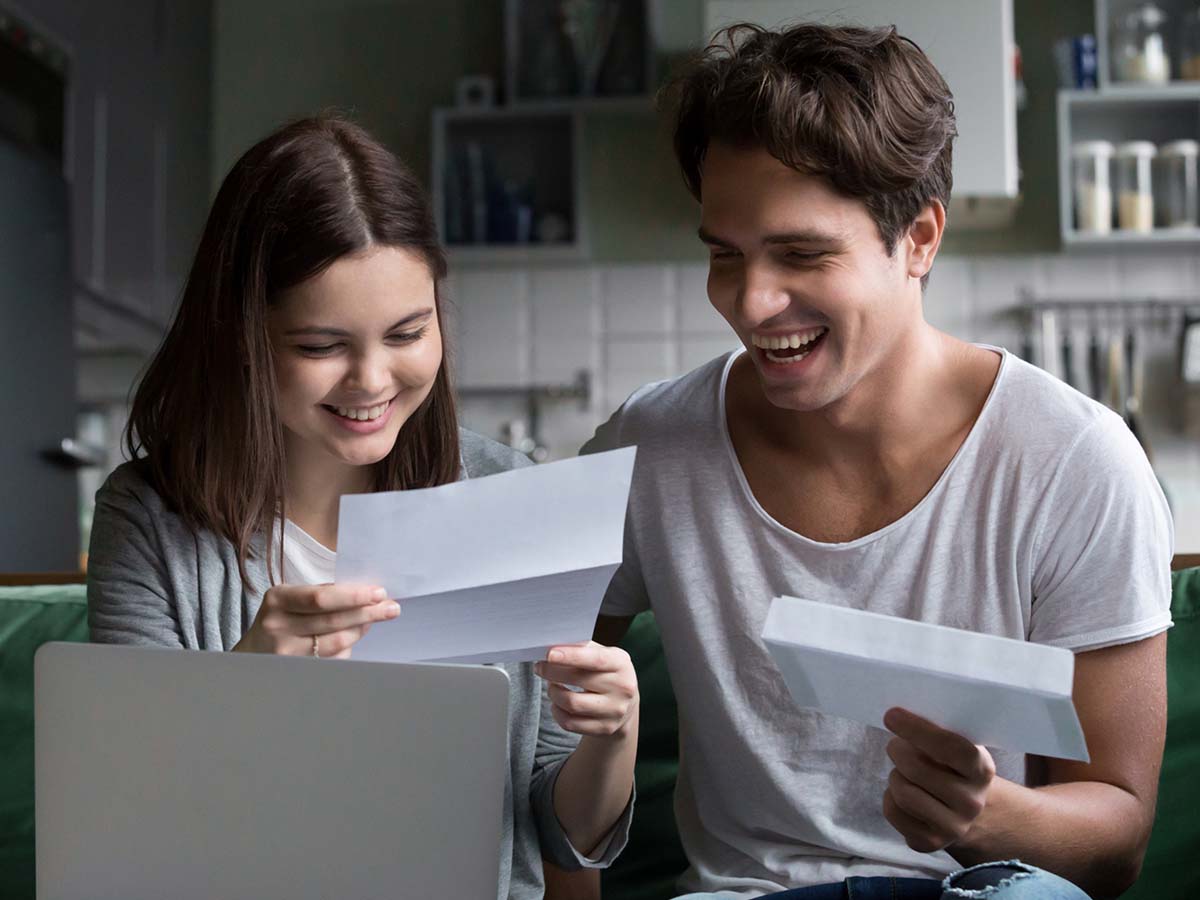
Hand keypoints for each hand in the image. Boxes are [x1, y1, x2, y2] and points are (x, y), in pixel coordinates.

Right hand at [234, 583, 399, 658]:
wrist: (250, 656)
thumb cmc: (279, 621)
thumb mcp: (290, 600)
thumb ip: (320, 596)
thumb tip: (365, 596)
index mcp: (278, 599)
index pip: (322, 598)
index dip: (354, 596)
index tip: (379, 593)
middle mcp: (278, 626)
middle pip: (333, 620)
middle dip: (367, 613)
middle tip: (391, 607)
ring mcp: (285, 653)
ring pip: (336, 642)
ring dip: (362, 630)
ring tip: (377, 619)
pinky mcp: (295, 671)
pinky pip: (333, 660)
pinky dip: (348, 647)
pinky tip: (356, 637)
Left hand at [535, 641, 638, 737]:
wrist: (624, 704)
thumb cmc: (607, 673)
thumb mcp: (603, 654)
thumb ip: (582, 648)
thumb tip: (554, 646)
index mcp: (621, 664)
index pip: (596, 659)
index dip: (571, 656)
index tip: (550, 654)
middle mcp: (622, 688)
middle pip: (578, 680)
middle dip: (552, 672)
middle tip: (540, 667)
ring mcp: (614, 711)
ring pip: (571, 704)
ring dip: (553, 693)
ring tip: (552, 686)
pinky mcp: (605, 728)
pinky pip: (569, 723)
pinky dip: (557, 711)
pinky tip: (557, 703)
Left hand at [881, 708, 995, 852]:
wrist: (968, 813)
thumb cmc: (953, 768)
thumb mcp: (957, 747)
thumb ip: (937, 733)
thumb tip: (899, 716)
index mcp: (982, 771)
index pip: (952, 748)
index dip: (918, 730)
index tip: (891, 715)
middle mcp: (972, 802)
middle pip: (916, 770)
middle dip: (897, 751)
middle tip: (895, 745)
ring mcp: (953, 827)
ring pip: (902, 792)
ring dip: (895, 775)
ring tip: (903, 771)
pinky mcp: (930, 843)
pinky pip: (892, 811)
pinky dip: (889, 796)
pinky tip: (902, 793)